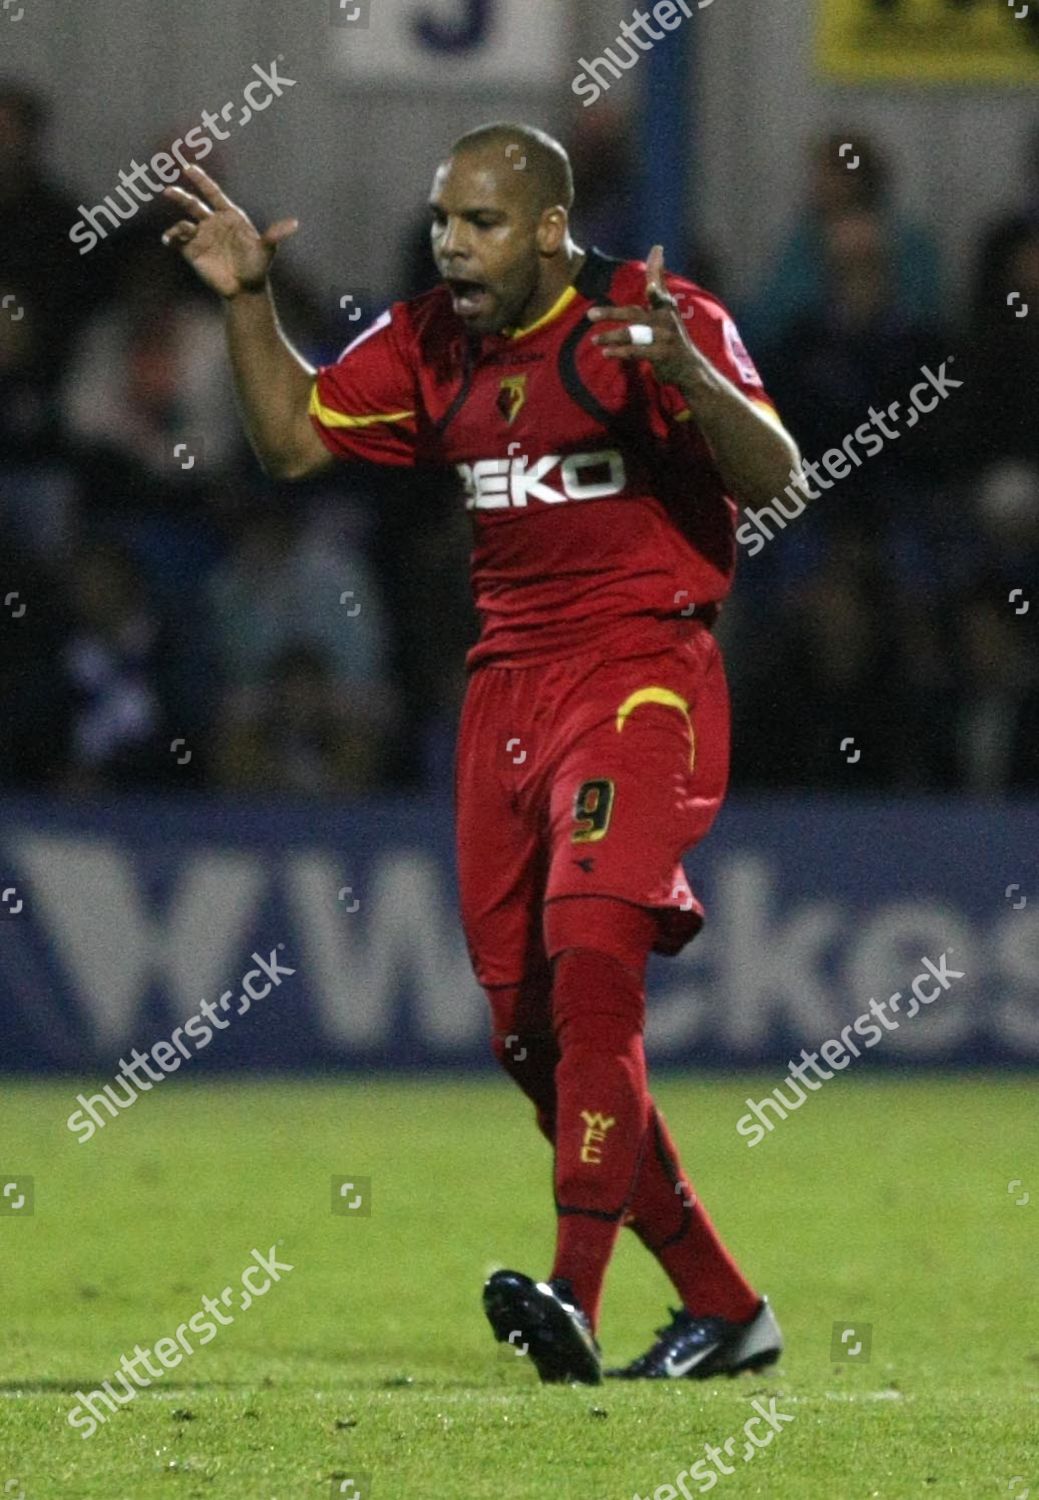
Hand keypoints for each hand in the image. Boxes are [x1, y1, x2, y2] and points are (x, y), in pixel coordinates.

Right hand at [160, 164, 299, 298]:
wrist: (245, 290)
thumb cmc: (257, 267)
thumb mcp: (266, 251)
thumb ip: (275, 235)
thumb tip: (294, 224)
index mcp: (229, 216)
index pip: (213, 193)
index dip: (201, 181)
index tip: (189, 168)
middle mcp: (212, 223)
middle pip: (193, 205)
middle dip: (181, 196)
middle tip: (168, 191)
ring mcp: (201, 236)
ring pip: (184, 223)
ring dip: (180, 226)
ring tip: (184, 233)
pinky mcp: (192, 251)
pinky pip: (177, 240)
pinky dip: (171, 237)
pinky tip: (170, 240)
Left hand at [588, 244, 709, 388]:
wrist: (689, 367)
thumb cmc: (672, 334)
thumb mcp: (667, 307)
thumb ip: (658, 281)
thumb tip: (657, 248)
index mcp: (666, 306)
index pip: (658, 286)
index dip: (657, 270)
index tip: (657, 250)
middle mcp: (666, 319)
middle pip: (634, 314)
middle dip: (611, 314)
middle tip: (590, 314)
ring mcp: (665, 338)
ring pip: (632, 335)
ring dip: (612, 337)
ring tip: (594, 339)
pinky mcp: (662, 355)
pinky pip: (636, 352)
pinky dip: (620, 352)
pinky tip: (606, 353)